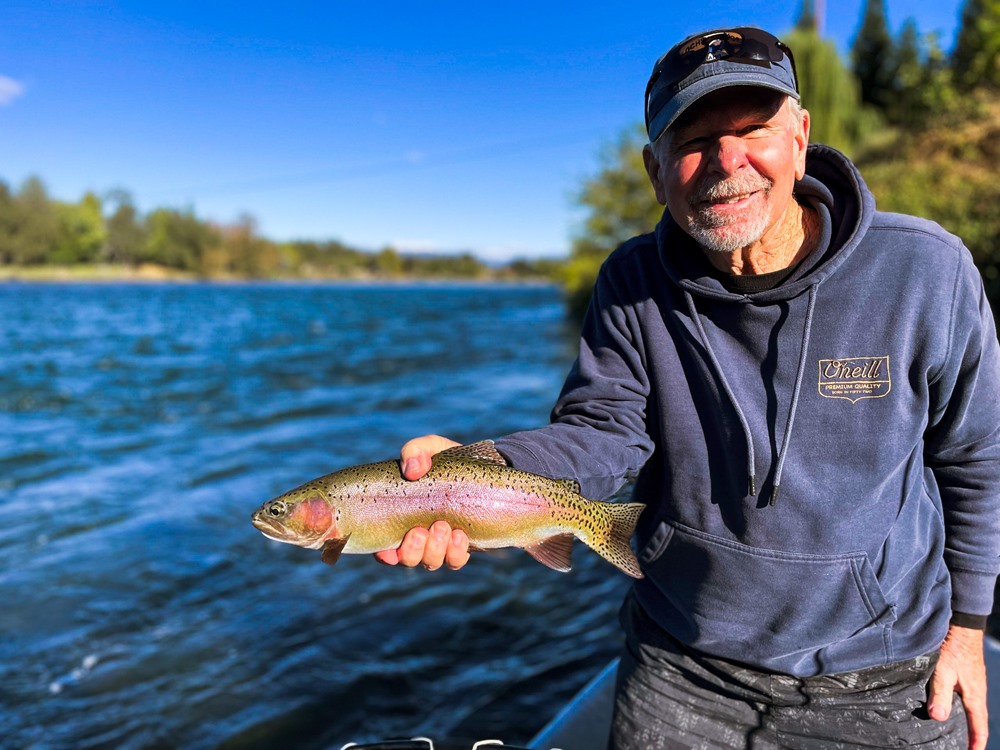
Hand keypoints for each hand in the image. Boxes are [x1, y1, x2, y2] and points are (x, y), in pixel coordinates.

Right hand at [372, 436, 468, 569]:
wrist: (484, 468)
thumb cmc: (448, 460)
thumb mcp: (430, 448)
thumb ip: (415, 451)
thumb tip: (412, 471)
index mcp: (402, 517)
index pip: (385, 546)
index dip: (384, 555)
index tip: (389, 550)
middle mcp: (419, 536)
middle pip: (408, 559)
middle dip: (412, 550)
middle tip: (421, 531)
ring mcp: (440, 543)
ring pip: (431, 561)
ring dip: (434, 549)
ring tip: (443, 527)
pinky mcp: (462, 546)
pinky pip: (456, 561)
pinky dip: (456, 552)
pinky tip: (460, 535)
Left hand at [927, 623, 987, 749]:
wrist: (963, 625)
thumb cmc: (954, 647)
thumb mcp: (943, 671)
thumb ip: (939, 693)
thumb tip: (937, 718)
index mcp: (974, 696)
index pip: (978, 726)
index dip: (976, 742)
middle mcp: (976, 692)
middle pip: (976, 719)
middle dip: (971, 735)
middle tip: (964, 747)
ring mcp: (972, 683)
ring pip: (970, 708)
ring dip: (965, 721)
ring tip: (955, 732)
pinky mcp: (966, 674)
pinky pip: (965, 696)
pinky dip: (960, 707)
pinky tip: (948, 705)